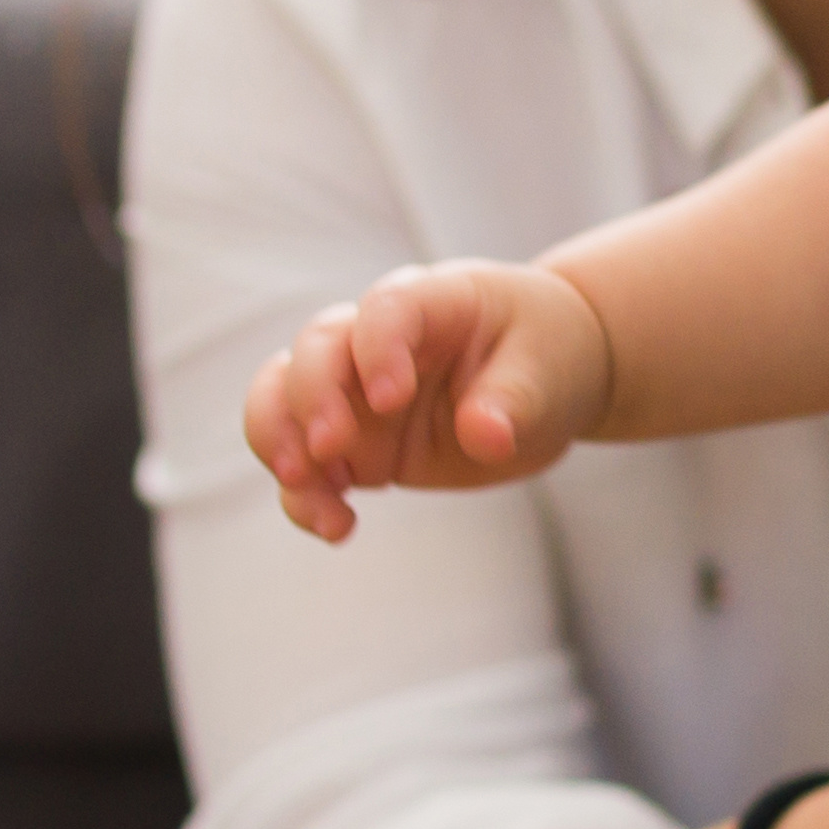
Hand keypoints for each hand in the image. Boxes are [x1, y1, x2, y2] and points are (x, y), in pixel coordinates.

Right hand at [246, 257, 614, 544]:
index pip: (387, 308)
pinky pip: (306, 465)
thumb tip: (484, 437)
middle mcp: (377, 340)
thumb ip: (514, 401)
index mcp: (432, 301)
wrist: (541, 382)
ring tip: (311, 497)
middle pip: (315, 348)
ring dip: (280, 445)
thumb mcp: (548, 373)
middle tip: (329, 449)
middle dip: (309, 399)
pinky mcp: (353, 443)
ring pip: (284, 401)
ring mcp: (356, 392)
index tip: (391, 398)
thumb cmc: (546, 355)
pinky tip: (338, 527)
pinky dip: (306, 496)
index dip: (377, 348)